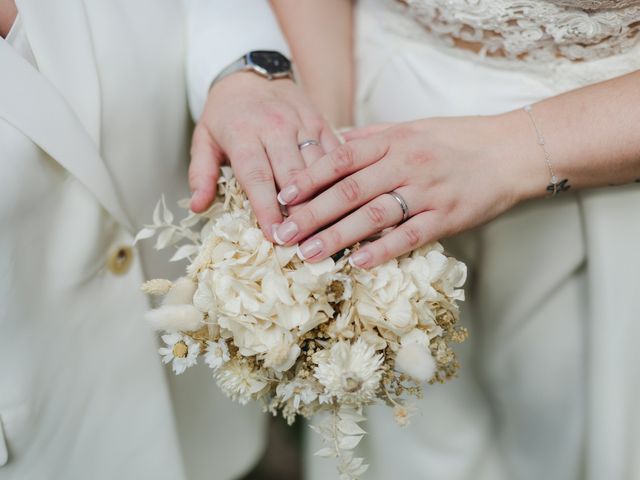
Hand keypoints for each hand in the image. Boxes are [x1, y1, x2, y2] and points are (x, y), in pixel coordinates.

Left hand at [188, 71, 339, 240]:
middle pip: (292, 175)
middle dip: (298, 210)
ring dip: (322, 198)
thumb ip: (200, 173)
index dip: (266, 209)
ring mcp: (301, 123)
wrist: (251, 71)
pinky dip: (339, 177)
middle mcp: (275, 127)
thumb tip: (197, 206)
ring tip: (325, 227)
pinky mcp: (320, 121)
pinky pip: (334, 152)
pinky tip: (341, 200)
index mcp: (243, 133)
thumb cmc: (226, 113)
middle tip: (302, 241)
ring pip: (318, 166)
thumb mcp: (203, 139)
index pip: (257, 177)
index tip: (274, 236)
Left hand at [272, 113, 541, 267]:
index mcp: (393, 140)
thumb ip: (372, 136)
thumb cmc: (456, 139)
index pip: (341, 158)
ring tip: (308, 254)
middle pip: (349, 191)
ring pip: (374, 215)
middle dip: (311, 214)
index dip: (309, 178)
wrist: (510, 152)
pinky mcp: (446, 217)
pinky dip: (382, 250)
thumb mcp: (412, 127)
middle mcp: (405, 164)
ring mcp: (426, 192)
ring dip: (337, 236)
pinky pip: (409, 236)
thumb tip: (334, 143)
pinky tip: (357, 263)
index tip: (282, 197)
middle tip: (282, 234)